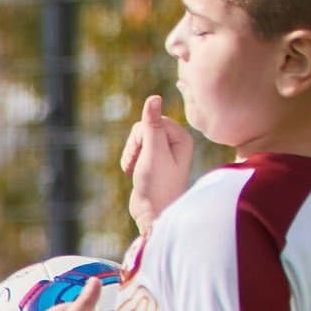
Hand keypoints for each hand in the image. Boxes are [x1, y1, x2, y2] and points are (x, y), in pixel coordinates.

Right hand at [120, 94, 192, 235]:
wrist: (152, 213)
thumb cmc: (157, 184)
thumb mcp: (153, 152)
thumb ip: (152, 125)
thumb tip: (154, 97)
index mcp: (181, 137)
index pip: (153, 120)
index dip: (142, 137)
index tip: (144, 156)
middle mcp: (175, 142)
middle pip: (144, 128)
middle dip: (135, 146)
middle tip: (138, 164)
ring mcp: (164, 152)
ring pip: (137, 139)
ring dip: (130, 154)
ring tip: (135, 171)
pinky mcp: (153, 161)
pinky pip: (135, 150)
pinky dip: (129, 160)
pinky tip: (133, 173)